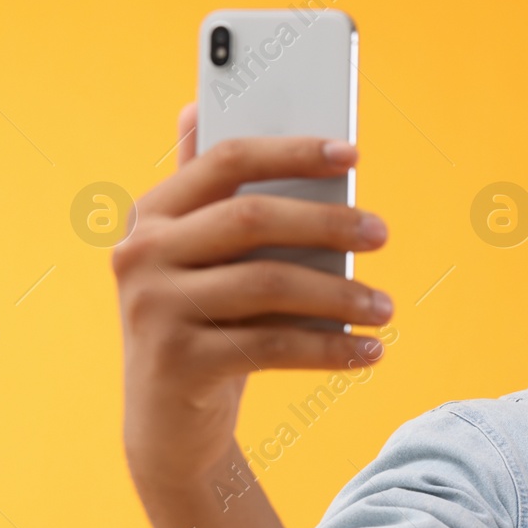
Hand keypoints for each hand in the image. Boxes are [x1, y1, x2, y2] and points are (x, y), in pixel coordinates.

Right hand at [113, 104, 392, 490]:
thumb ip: (207, 192)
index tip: (353, 154)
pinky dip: (330, 349)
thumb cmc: (202, 323)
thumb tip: (199, 105)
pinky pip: (272, 345)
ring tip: (386, 308)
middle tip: (382, 232)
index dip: (292, 151)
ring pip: (268, 284)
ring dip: (340, 294)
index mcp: (151, 214)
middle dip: (328, 222)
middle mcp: (142, 255)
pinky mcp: (178, 364)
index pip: (226, 161)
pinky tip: (369, 352)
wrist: (166, 422)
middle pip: (251, 220)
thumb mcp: (201, 259)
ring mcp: (155, 309)